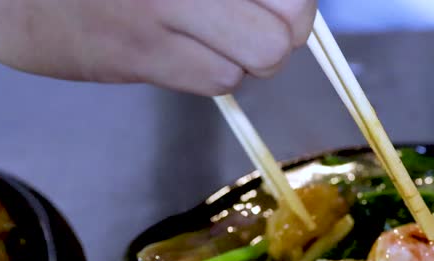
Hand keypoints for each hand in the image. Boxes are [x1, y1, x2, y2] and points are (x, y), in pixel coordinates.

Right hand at [0, 0, 316, 94]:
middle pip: (289, 26)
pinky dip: (214, 72)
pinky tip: (187, 51)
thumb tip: (289, 6)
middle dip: (285, 33)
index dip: (296, 3)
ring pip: (259, 59)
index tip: (282, 4)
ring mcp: (161, 12)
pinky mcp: (138, 55)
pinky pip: (215, 80)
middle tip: (263, 24)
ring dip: (248, 57)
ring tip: (217, 37)